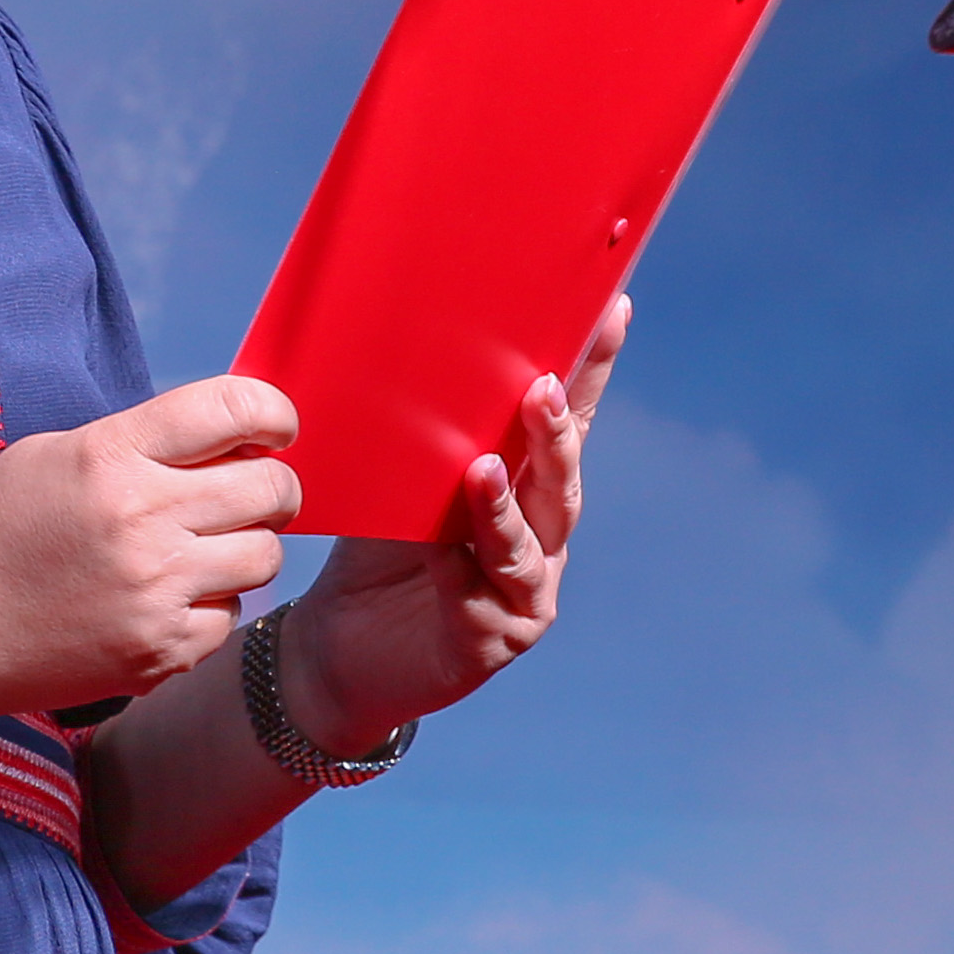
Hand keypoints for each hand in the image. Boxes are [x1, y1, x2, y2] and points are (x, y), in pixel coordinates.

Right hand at [0, 374, 300, 728]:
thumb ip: (139, 440)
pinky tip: (166, 601)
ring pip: (265, 556)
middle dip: (275, 486)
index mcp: (111, 456)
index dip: (272, 412)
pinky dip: (211, 608)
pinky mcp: (160, 652)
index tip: (276, 428)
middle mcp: (142, 520)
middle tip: (255, 494)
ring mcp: (155, 591)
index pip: (231, 409)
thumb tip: (228, 438)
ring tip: (205, 550)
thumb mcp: (51, 455)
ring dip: (247, 547)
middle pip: (270, 487)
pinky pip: (231, 618)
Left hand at [284, 294, 629, 746]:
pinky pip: (479, 593)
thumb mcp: (399, 478)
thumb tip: (408, 339)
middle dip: (557, 431)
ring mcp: (525, 589)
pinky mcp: (493, 637)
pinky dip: (462, 563)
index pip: (568, 418)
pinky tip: (443, 542)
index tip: (612, 309)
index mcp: (528, 483)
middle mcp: (542, 534)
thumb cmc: (379, 549)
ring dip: (508, 502)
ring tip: (484, 467)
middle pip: (560, 476)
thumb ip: (422, 430)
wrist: (341, 644)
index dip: (591, 368)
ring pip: (530, 539)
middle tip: (543, 386)